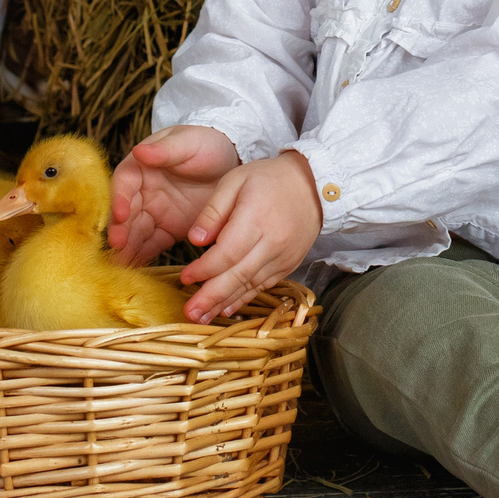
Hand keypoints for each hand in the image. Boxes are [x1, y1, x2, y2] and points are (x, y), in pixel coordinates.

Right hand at [108, 125, 240, 266]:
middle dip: (119, 229)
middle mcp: (141, 193)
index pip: (123, 183)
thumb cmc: (206, 144)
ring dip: (127, 248)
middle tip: (118, 246)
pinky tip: (137, 271)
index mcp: (140, 168)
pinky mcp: (167, 230)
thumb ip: (166, 149)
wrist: (231, 163)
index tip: (120, 214)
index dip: (118, 198)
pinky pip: (151, 245)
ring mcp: (153, 213)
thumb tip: (140, 150)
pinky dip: (143, 256)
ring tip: (121, 266)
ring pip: (134, 232)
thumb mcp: (188, 142)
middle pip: (124, 213)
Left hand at [179, 150, 323, 323]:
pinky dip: (244, 298)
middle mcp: (272, 242)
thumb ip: (213, 210)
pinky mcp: (289, 264)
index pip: (227, 252)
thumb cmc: (269, 179)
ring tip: (201, 318)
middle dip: (211, 297)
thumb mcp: (236, 180)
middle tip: (189, 313)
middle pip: (238, 275)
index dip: (204, 269)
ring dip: (224, 303)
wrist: (314, 185)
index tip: (185, 277)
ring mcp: (283, 256)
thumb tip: (195, 240)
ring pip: (250, 285)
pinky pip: (264, 286)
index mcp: (256, 218)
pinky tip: (226, 309)